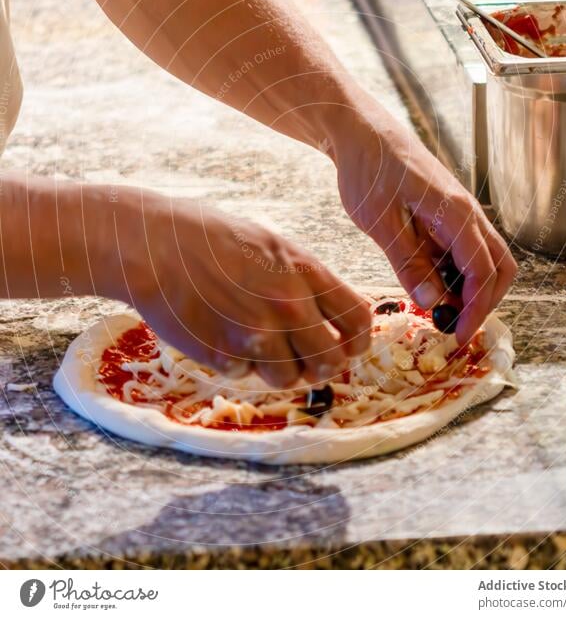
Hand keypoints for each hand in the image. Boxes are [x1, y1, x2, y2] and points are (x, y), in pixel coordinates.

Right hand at [111, 190, 370, 386]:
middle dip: (320, 366)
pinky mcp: (224, 355)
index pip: (358, 320)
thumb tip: (335, 318)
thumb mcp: (273, 246)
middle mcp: (289, 306)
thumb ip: (307, 281)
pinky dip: (237, 364)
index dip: (357, 343)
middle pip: (330, 362)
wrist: (155, 244)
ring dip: (276, 369)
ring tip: (253, 341)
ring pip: (289, 378)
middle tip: (304, 360)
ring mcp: (256, 333)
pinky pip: (245, 376)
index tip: (347, 349)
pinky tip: (219, 334)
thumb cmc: (213, 240)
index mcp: (306, 272)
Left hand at [331, 102, 516, 343]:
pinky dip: (458, 271)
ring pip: (487, 257)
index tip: (456, 337)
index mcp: (456, 214)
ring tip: (439, 309)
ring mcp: (461, 209)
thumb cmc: (368, 171)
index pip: (482, 272)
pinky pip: (467, 246)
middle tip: (453, 328)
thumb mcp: (380, 223)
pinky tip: (430, 282)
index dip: (474, 310)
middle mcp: (468, 211)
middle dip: (484, 302)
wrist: (361, 131)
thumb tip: (433, 304)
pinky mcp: (449, 210)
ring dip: (472, 287)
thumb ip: (408, 263)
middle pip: (500, 267)